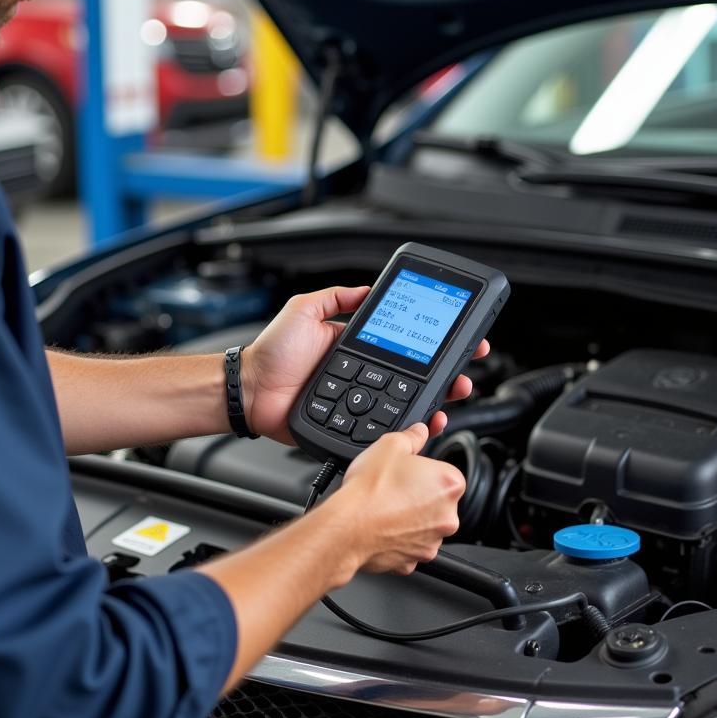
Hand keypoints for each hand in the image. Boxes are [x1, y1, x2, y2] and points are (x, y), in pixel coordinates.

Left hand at [242, 285, 488, 443]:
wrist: (251, 390)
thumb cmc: (272, 353)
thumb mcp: (305, 309)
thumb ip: (335, 297)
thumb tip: (367, 288)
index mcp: (358, 347)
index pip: (405, 343)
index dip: (433, 341)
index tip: (459, 337)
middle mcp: (365, 375)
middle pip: (417, 377)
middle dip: (449, 373)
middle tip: (465, 369)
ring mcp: (362, 402)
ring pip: (409, 405)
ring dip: (438, 400)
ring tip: (454, 393)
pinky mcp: (353, 427)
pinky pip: (387, 429)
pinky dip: (410, 427)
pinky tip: (427, 421)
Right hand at [335, 422, 465, 575]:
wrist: (348, 527)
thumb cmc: (370, 489)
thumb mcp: (390, 444)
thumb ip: (413, 436)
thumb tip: (420, 430)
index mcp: (450, 484)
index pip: (444, 472)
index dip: (422, 469)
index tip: (406, 471)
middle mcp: (448, 516)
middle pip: (436, 499)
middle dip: (418, 494)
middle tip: (393, 487)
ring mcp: (433, 541)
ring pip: (423, 524)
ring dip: (409, 516)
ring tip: (384, 506)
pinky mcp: (414, 561)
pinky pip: (409, 544)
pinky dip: (398, 537)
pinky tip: (382, 526)